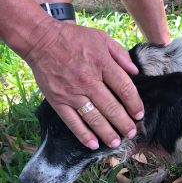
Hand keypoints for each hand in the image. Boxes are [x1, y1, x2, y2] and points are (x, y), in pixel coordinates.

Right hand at [25, 20, 143, 148]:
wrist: (41, 40)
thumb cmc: (74, 38)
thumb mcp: (102, 38)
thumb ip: (120, 55)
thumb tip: (136, 72)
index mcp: (102, 64)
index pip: (125, 88)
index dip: (134, 104)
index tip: (139, 114)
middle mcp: (89, 81)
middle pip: (111, 107)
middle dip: (124, 123)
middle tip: (132, 133)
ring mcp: (72, 93)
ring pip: (94, 118)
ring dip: (107, 133)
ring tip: (117, 142)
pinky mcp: (58, 101)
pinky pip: (72, 122)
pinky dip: (83, 135)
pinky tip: (93, 144)